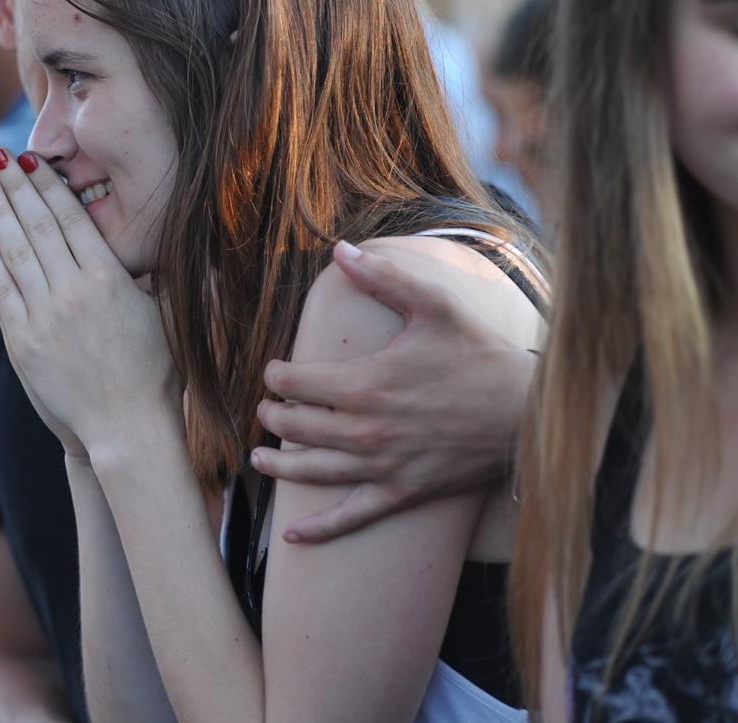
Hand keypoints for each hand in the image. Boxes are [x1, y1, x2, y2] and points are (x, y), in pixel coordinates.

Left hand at [0, 148, 181, 461]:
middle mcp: (74, 292)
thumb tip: (181, 236)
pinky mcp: (22, 343)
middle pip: (37, 226)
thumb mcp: (167, 314)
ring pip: (14, 251)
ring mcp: (44, 317)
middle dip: (15, 186)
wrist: (127, 431)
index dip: (48, 186)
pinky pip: (0, 289)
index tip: (32, 161)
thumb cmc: (156, 375)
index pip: (71, 220)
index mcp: (110, 279)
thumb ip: (163, 273)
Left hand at [251, 240, 535, 543]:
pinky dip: (319, 530)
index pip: (295, 383)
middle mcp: (365, 431)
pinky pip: (351, 517)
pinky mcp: (402, 493)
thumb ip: (383, 277)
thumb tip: (339, 250)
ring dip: (279, 464)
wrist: (528, 413)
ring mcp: (382, 466)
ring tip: (259, 458)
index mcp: (364, 385)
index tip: (275, 372)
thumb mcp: (433, 306)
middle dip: (274, 415)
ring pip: (312, 471)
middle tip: (267, 409)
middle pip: (296, 426)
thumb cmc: (479, 356)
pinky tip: (292, 539)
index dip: (276, 376)